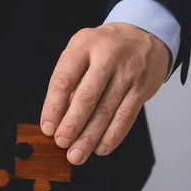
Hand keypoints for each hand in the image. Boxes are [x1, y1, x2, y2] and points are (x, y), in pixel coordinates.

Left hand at [40, 22, 170, 164]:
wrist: (142, 36)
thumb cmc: (100, 50)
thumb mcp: (80, 53)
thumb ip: (68, 82)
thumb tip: (55, 121)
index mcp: (83, 45)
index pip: (64, 79)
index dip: (53, 107)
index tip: (47, 128)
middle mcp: (107, 57)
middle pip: (87, 97)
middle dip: (72, 124)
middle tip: (61, 143)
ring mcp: (128, 72)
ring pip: (107, 110)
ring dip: (89, 137)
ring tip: (76, 155)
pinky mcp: (143, 88)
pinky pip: (126, 116)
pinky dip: (112, 135)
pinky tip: (100, 148)